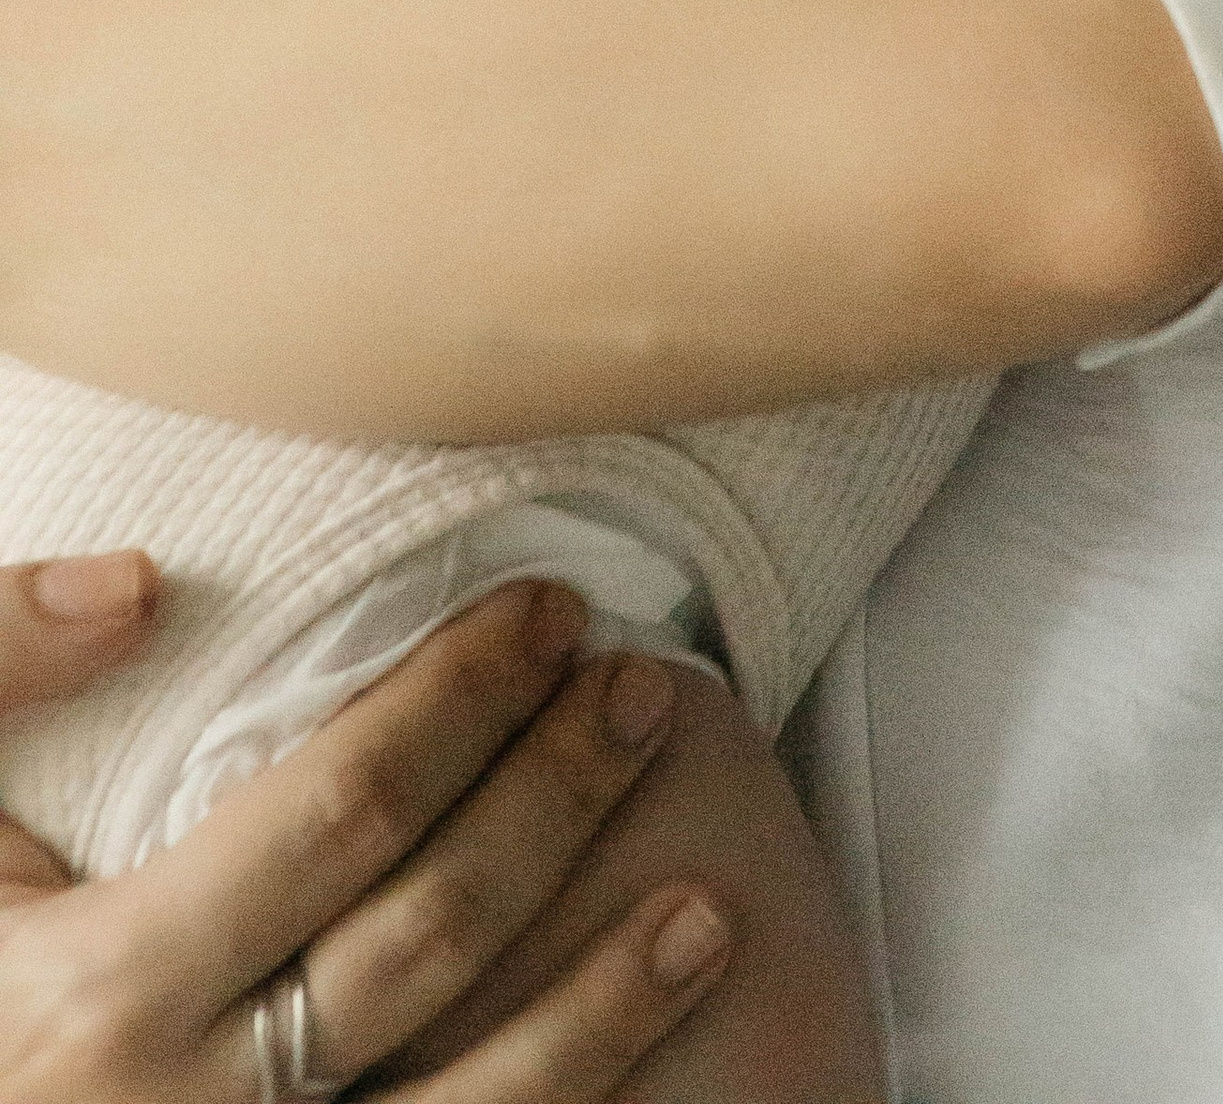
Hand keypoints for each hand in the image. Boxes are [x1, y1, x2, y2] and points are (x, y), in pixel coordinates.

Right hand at [0, 564, 730, 1097]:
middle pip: (431, 934)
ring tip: (709, 904)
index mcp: (98, 993)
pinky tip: (639, 1069)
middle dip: (555, 796)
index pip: (341, 812)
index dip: (461, 701)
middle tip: (642, 688)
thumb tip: (140, 583)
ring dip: (605, 1006)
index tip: (548, 610)